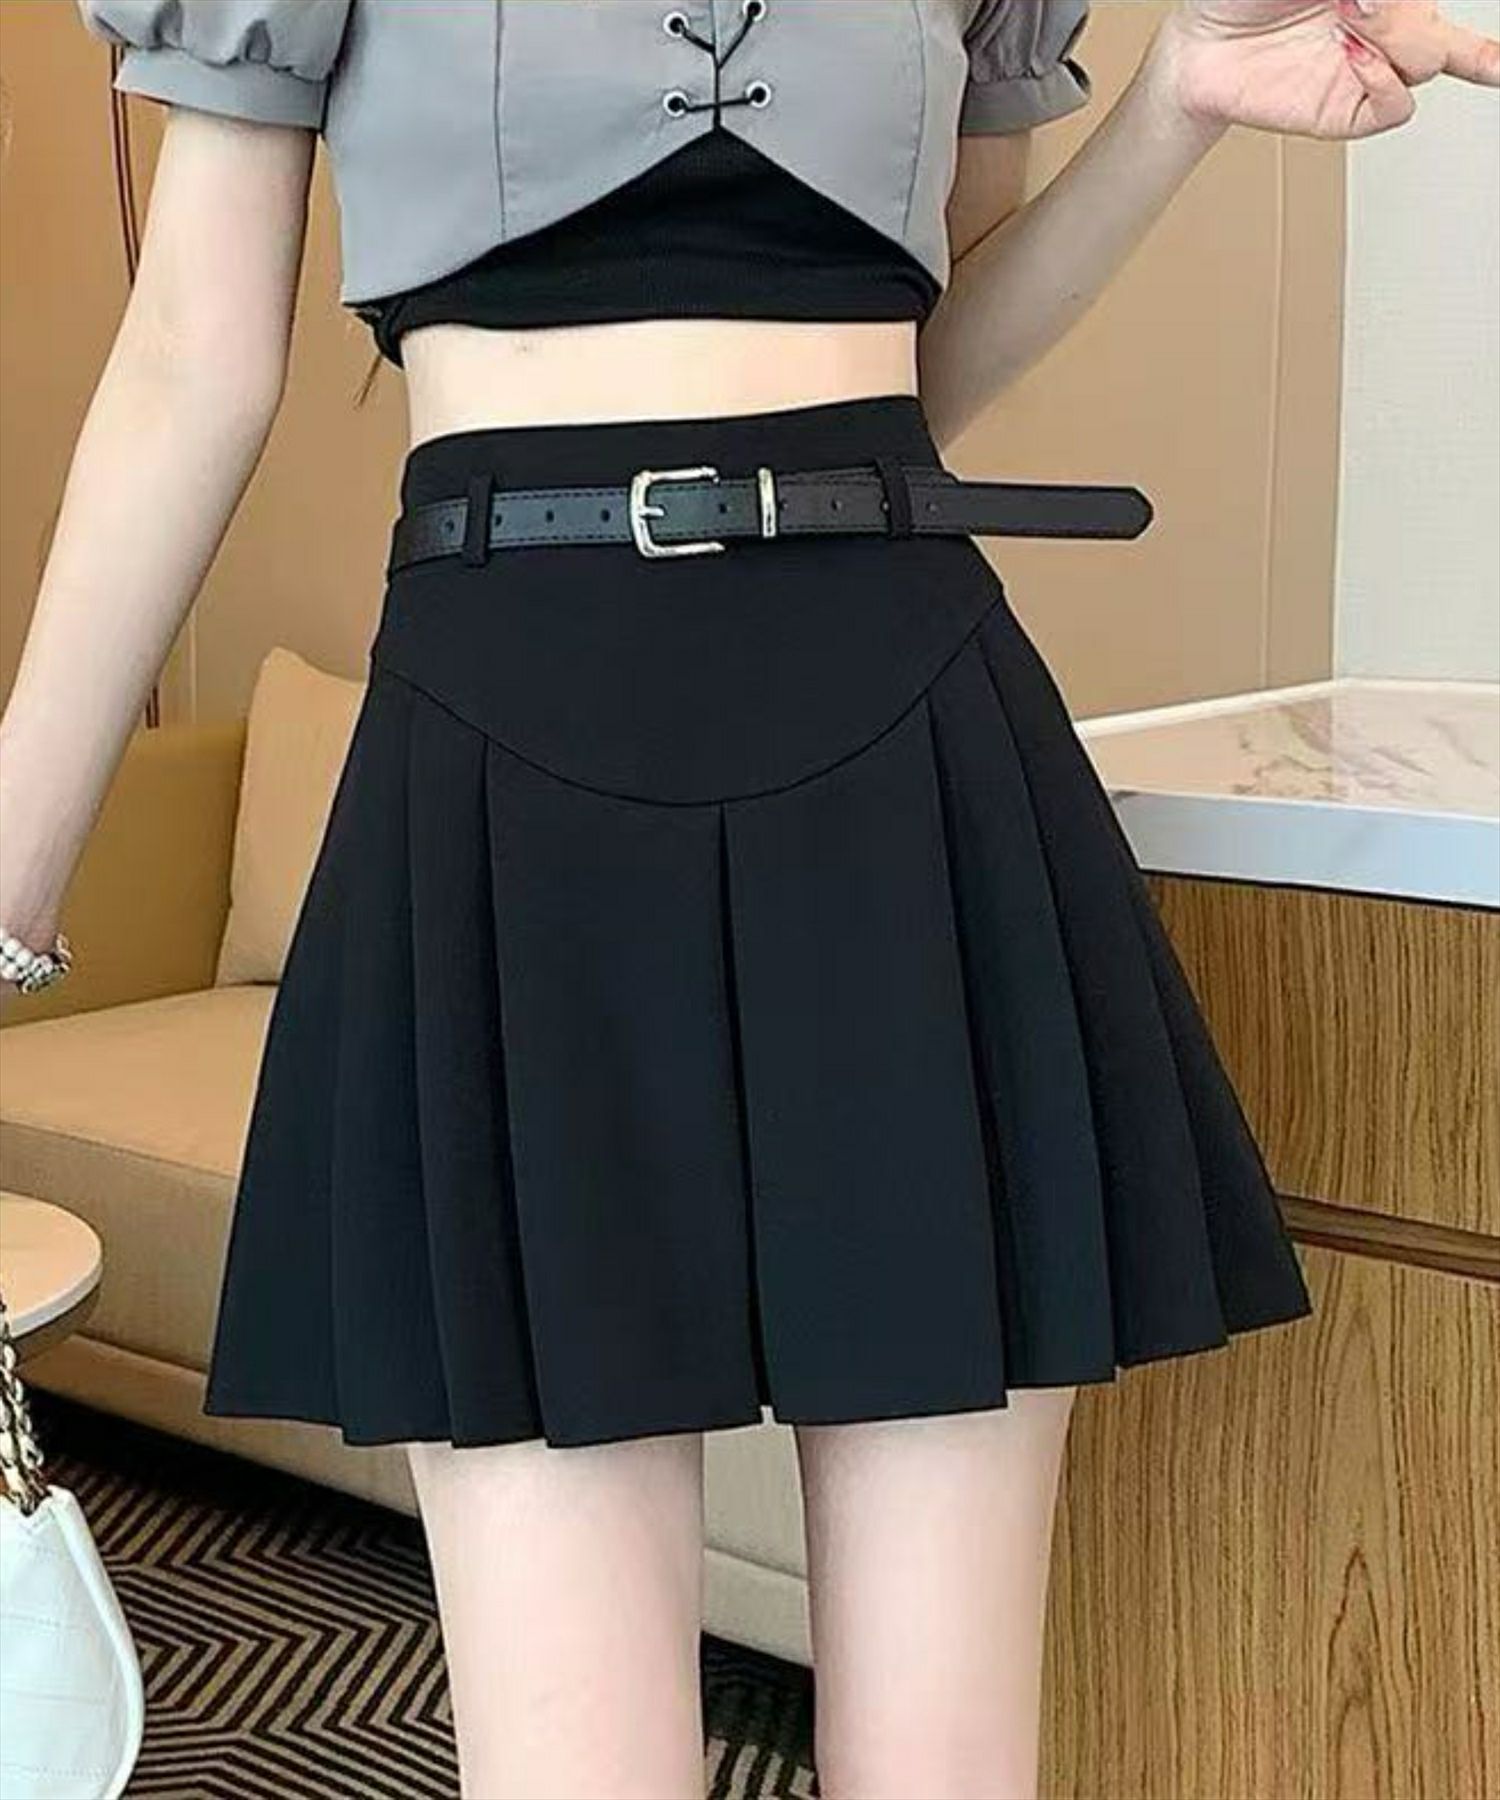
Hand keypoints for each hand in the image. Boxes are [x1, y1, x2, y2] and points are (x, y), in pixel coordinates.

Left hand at [1151, 0, 1499, 138]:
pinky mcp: (1344, 112)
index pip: (1432, 3)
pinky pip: (1395, 108)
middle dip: (1405, 14)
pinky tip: (1353, 56)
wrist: (1199, 46)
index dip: (1430, 5)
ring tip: (1348, 14)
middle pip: (1438, 33)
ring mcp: (1366, 71)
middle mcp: (1381, 30)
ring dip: (1396, 35)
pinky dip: (1385, 81)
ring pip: (1427, 63)